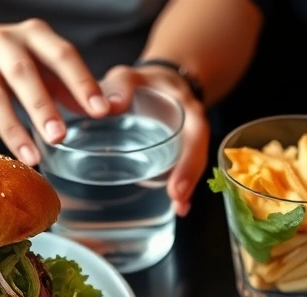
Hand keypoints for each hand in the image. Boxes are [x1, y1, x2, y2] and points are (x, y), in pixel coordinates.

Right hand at [0, 19, 108, 165]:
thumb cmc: (12, 62)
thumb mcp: (43, 70)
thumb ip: (71, 90)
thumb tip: (107, 112)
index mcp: (39, 36)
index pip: (65, 56)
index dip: (84, 82)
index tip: (102, 111)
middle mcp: (13, 39)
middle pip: (33, 70)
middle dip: (50, 104)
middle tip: (64, 136)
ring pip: (10, 86)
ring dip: (29, 117)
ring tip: (46, 149)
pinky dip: (10, 131)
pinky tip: (25, 153)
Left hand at [99, 65, 208, 216]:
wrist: (159, 84)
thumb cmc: (143, 84)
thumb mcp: (129, 76)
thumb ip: (119, 86)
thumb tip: (108, 107)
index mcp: (185, 108)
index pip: (194, 134)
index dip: (188, 162)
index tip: (176, 188)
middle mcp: (192, 127)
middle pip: (198, 154)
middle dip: (189, 178)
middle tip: (178, 200)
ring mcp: (187, 141)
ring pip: (193, 166)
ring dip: (188, 188)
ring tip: (179, 209)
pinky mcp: (178, 152)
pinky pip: (184, 171)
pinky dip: (181, 190)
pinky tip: (176, 208)